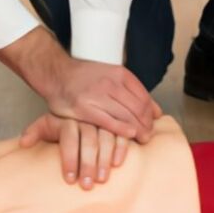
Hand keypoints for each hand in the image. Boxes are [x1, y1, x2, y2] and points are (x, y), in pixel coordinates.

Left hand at [19, 113, 132, 188]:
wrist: (80, 102)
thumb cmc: (62, 122)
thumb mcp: (46, 123)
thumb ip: (35, 132)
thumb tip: (23, 143)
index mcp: (69, 119)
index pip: (68, 138)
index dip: (69, 159)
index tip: (69, 180)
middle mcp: (87, 118)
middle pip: (88, 141)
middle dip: (87, 165)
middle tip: (86, 186)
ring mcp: (103, 120)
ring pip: (106, 139)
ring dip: (104, 160)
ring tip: (102, 180)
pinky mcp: (117, 124)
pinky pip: (121, 135)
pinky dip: (121, 149)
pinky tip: (117, 164)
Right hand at [38, 57, 161, 140]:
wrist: (56, 74)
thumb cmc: (84, 77)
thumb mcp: (111, 76)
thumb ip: (133, 92)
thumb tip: (157, 111)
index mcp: (119, 74)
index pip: (143, 97)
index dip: (151, 113)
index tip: (152, 123)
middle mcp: (110, 83)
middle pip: (137, 108)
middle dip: (146, 124)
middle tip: (148, 136)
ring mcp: (97, 96)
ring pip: (126, 116)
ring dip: (138, 130)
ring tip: (142, 139)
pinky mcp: (85, 109)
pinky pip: (109, 122)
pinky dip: (123, 130)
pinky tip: (129, 135)